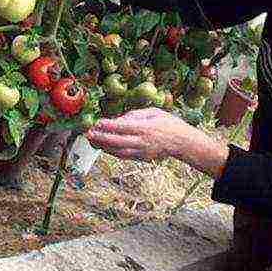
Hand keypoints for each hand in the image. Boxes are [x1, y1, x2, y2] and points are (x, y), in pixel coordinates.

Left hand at [86, 107, 229, 177]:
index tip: (97, 122)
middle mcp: (142, 142)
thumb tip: (119, 119)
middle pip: (117, 142)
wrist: (183, 142)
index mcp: (145, 128)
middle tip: (88, 134)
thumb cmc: (169, 123)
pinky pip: (124, 156)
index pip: (122, 127)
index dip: (108, 126)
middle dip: (101, 138)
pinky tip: (104, 147)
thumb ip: (135, 115)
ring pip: (118, 152)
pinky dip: (112, 152)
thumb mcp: (153, 112)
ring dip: (103, 147)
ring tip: (92, 141)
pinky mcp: (142, 158)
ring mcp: (141, 152)